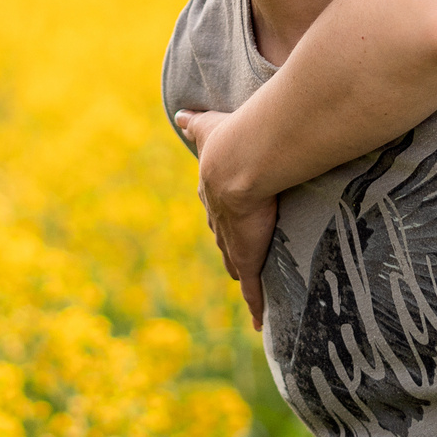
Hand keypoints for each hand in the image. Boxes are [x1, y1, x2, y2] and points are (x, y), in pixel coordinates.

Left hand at [175, 109, 277, 329]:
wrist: (237, 164)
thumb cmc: (229, 142)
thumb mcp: (208, 128)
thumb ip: (195, 123)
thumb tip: (179, 113)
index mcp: (213, 192)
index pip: (216, 208)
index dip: (220, 215)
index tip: (225, 221)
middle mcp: (219, 221)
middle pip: (223, 239)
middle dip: (229, 246)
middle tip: (237, 256)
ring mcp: (233, 243)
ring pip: (236, 264)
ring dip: (242, 274)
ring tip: (248, 284)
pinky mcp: (248, 259)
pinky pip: (252, 290)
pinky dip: (254, 306)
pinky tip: (257, 322)